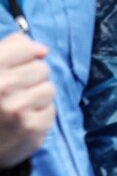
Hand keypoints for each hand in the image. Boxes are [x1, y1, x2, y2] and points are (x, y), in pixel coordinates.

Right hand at [0, 34, 53, 170]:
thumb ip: (9, 50)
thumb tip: (42, 50)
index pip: (27, 48)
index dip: (24, 57)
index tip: (16, 68)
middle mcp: (3, 87)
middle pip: (42, 68)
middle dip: (31, 79)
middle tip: (13, 94)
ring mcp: (18, 108)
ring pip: (49, 88)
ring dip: (37, 98)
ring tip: (17, 109)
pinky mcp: (32, 128)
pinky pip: (52, 109)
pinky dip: (39, 115)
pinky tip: (21, 122)